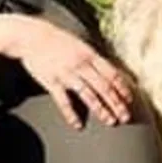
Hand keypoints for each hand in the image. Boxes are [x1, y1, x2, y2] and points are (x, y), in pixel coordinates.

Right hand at [3, 15, 132, 128]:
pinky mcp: (52, 82)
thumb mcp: (80, 44)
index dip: (122, 87)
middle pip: (104, 86)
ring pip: (88, 95)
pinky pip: (64, 101)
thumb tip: (108, 70)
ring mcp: (67, 74)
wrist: (31, 36)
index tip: (130, 100)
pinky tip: (78, 125)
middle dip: (116, 103)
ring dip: (101, 109)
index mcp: (90, 54)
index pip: (111, 73)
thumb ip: (93, 58)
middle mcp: (81, 64)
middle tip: (125, 117)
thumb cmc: (57, 40)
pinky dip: (71, 114)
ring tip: (110, 121)